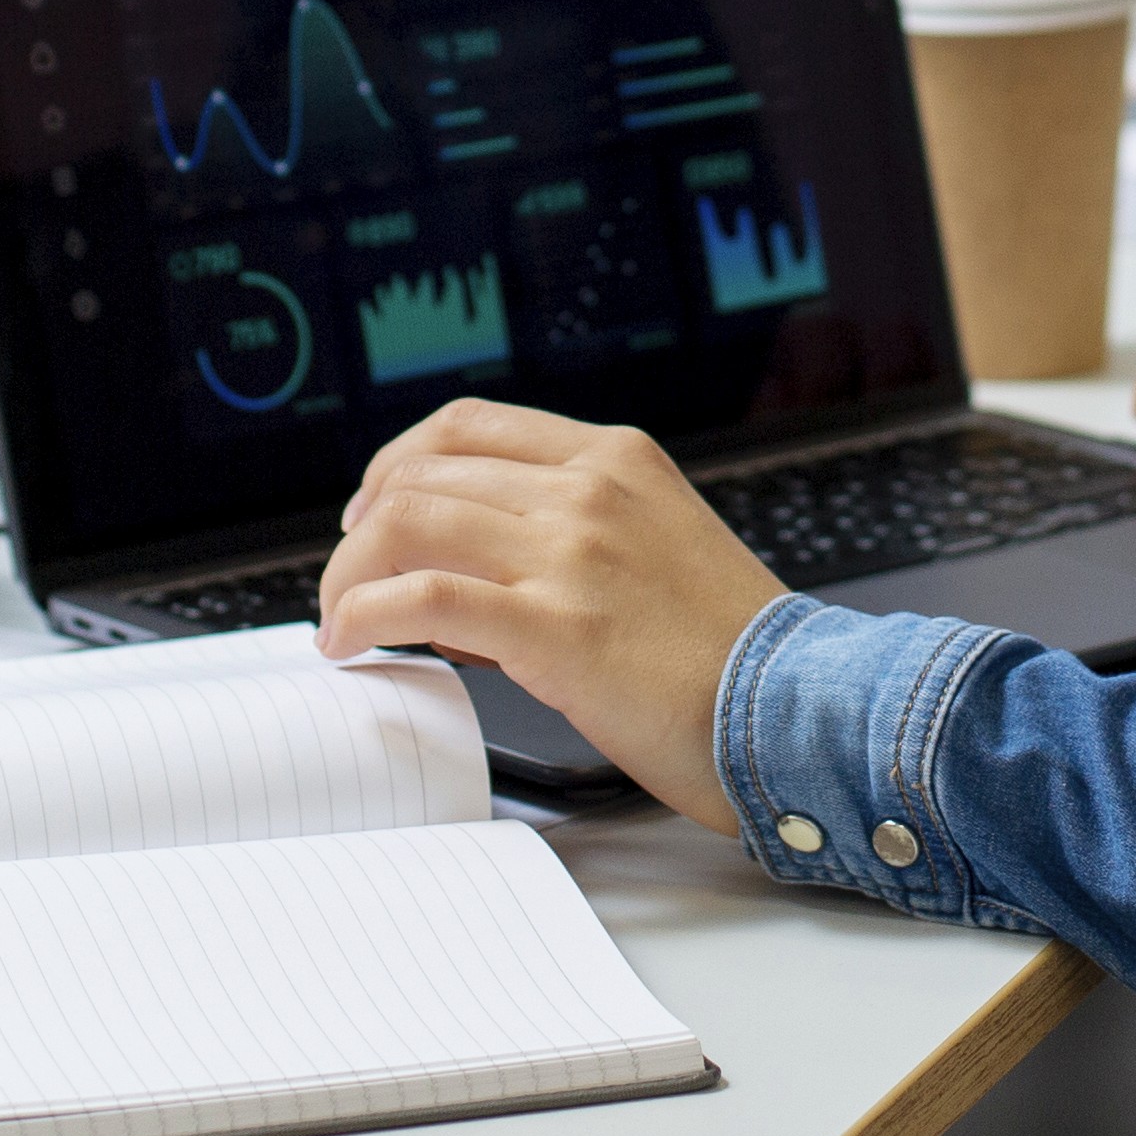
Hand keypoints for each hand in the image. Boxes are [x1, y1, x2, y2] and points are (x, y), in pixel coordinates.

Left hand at [318, 398, 777, 832]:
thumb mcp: (657, 549)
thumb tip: (455, 586)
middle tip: (345, 577)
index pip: (470, 426)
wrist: (795, 709)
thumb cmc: (731, 653)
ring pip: (409, 521)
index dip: (399, 463)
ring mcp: (571, 553)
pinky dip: (365, 614)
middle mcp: (588, 490)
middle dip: (361, 526)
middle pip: (424, 472)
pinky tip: (353, 643)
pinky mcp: (555, 628)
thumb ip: (566, 541)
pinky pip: (422, 599)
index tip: (373, 510)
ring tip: (340, 621)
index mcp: (615, 459)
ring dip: (349, 573)